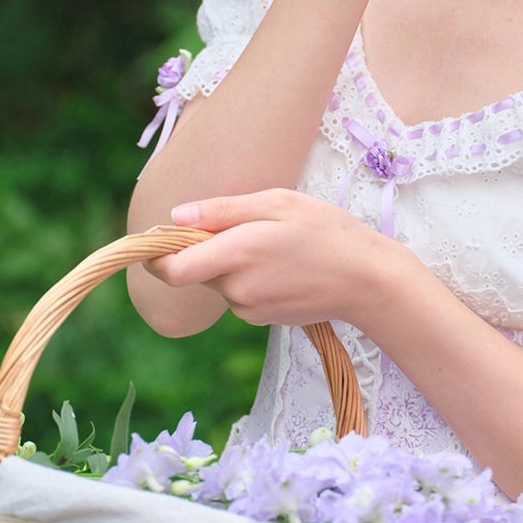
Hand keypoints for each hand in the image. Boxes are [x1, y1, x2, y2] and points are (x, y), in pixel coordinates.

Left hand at [143, 189, 395, 328]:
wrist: (367, 282)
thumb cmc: (328, 232)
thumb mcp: (278, 203)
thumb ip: (222, 211)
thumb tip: (176, 217)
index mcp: (237, 253)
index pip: (172, 269)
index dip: (155, 256)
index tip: (156, 240)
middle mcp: (237, 288)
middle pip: (196, 270)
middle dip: (205, 250)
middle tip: (245, 227)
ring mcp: (248, 308)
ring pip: (220, 282)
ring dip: (232, 264)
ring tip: (275, 246)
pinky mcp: (260, 319)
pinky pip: (239, 295)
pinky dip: (250, 279)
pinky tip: (283, 267)